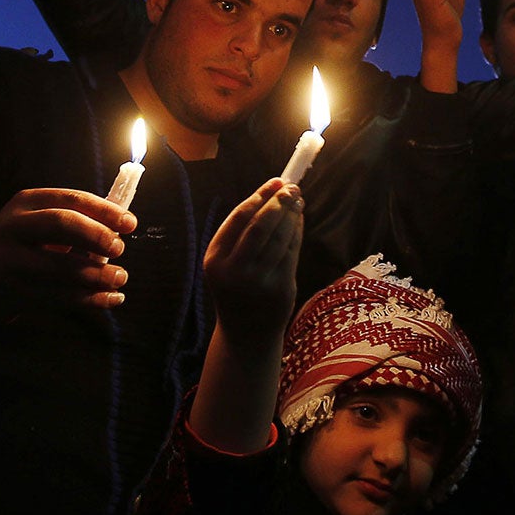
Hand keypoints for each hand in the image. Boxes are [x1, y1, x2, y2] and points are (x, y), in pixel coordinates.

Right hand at [0, 188, 134, 322]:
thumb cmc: (19, 246)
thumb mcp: (36, 222)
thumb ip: (74, 220)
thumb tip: (122, 226)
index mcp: (25, 202)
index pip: (69, 199)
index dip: (104, 210)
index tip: (130, 223)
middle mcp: (13, 227)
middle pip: (61, 224)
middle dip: (96, 236)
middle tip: (120, 249)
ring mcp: (10, 262)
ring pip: (60, 266)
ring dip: (97, 274)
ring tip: (120, 278)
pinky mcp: (14, 293)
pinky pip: (59, 297)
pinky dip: (90, 299)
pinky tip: (111, 299)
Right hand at [202, 179, 304, 347]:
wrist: (245, 334)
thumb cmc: (236, 288)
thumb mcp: (226, 264)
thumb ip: (241, 234)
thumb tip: (271, 193)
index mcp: (215, 259)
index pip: (239, 219)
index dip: (259, 196)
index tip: (275, 181)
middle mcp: (235, 271)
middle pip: (260, 226)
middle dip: (278, 203)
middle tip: (292, 187)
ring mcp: (259, 281)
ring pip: (280, 238)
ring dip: (291, 215)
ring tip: (298, 200)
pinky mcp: (280, 289)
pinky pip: (292, 252)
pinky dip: (297, 232)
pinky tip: (298, 221)